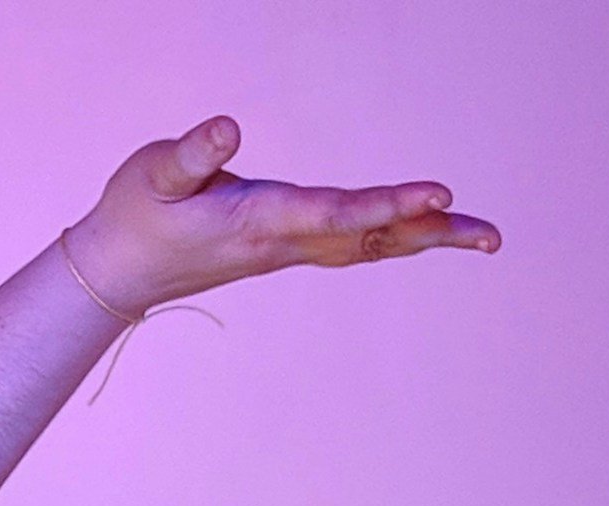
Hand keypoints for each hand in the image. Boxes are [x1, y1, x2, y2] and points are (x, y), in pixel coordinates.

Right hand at [65, 118, 499, 317]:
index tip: (437, 196)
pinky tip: (426, 229)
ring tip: (481, 236)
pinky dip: (395, 235)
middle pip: (370, 238)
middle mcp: (283, 243)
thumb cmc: (133, 216)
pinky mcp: (287, 245)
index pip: (334, 214)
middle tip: (490, 235)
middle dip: (430, 232)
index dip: (388, 205)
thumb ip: (191, 154)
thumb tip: (229, 128)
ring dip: (425, 239)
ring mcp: (288, 249)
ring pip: (368, 245)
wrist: (118, 273)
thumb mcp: (153, 174)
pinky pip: (354, 242)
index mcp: (258, 224)